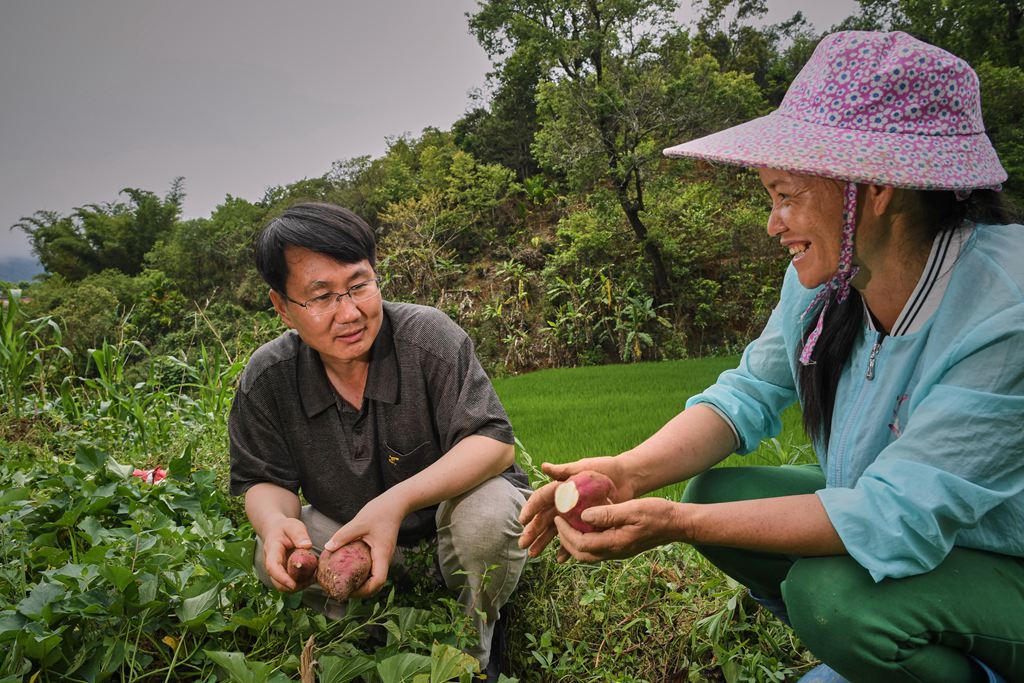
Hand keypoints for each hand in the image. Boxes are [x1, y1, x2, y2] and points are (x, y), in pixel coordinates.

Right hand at [261, 517, 314, 592]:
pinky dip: (301, 583)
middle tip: (312, 579)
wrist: (277, 531)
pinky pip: (290, 583)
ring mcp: (277, 570)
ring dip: (299, 585)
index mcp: (272, 551)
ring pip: (284, 586)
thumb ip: (299, 534)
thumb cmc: (285, 528)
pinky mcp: (283, 573)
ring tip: (314, 576)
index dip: (282, 578)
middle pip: (278, 583)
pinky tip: (312, 575)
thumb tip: (307, 546)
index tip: (293, 585)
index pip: (273, 568)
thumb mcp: (293, 526)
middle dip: (294, 586)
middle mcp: (271, 564)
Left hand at [323, 493, 405, 598]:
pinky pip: (372, 569)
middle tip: (342, 590)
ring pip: (374, 578)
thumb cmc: (380, 512)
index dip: (365, 591)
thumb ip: (343, 535)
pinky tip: (349, 570)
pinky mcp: (379, 553)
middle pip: (376, 584)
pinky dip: (362, 574)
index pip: (378, 581)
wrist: (395, 504)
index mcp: (382, 554)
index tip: (349, 591)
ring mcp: (383, 557)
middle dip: (360, 591)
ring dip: (361, 584)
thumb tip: (327, 547)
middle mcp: (385, 559)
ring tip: (343, 583)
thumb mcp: (359, 522)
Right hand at [518, 456, 632, 560]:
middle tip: (523, 543)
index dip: (531, 509)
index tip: (522, 520)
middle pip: (544, 518)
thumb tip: (544, 467)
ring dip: (544, 542)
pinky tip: (560, 559)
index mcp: (561, 488)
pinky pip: (573, 536)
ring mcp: (573, 514)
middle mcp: (564, 502)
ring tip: (533, 554)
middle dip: (532, 531)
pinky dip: (566, 547)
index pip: (541, 500)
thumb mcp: (584, 467)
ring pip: (554, 530)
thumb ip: (565, 470)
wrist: (626, 478)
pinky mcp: (585, 523)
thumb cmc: (604, 468)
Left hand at [553, 497, 684, 562]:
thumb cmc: (657, 514)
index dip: (566, 532)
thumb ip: (608, 514)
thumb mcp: (632, 509)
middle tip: (558, 521)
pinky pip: (597, 549)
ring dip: (574, 543)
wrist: (676, 524)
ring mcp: (618, 552)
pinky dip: (585, 541)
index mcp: (615, 543)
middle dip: (565, 540)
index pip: (581, 544)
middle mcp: (615, 552)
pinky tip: (584, 526)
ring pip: (589, 554)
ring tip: (566, 525)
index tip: (559, 517)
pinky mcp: (621, 547)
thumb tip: (583, 516)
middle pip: (581, 554)